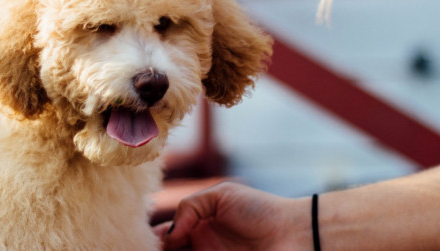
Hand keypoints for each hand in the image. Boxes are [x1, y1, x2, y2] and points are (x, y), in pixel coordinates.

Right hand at [153, 182, 311, 249]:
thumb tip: (170, 234)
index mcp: (197, 227)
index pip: (165, 236)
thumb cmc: (261, 210)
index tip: (144, 241)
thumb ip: (190, 206)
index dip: (152, 239)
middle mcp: (200, 248)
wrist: (295, 233)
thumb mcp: (222, 195)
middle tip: (149, 250)